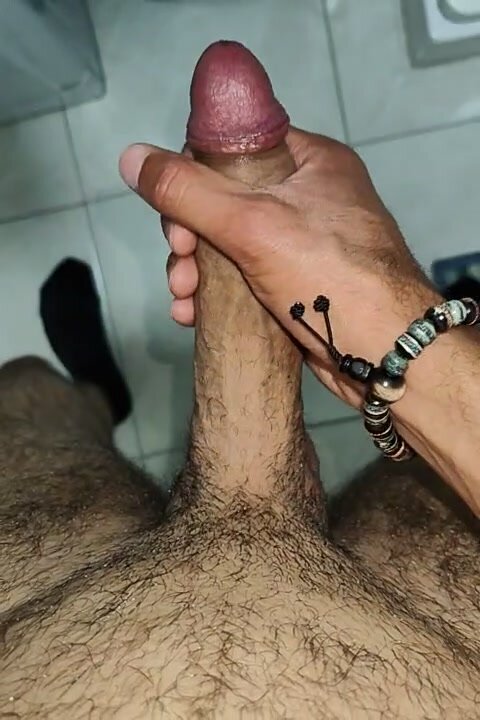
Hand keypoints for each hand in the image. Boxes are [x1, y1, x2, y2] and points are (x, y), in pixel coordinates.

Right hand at [119, 128, 440, 411]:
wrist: (386, 352)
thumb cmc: (327, 275)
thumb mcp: (251, 224)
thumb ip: (188, 191)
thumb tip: (132, 156)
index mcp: (309, 161)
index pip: (231, 148)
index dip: (192, 180)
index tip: (176, 221)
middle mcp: (308, 196)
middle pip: (224, 201)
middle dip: (189, 239)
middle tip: (181, 269)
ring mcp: (303, 244)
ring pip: (229, 244)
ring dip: (195, 272)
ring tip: (183, 303)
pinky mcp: (296, 284)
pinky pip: (244, 276)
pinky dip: (215, 293)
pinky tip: (192, 318)